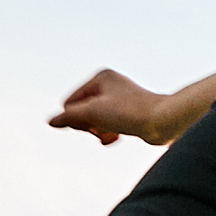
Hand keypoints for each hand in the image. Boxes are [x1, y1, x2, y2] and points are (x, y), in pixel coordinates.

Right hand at [48, 69, 177, 145]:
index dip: (75, 118)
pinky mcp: (128, 113)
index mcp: (101, 77)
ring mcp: (119, 99)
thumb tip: (51, 121)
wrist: (165, 120)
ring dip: (98, 131)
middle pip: (81, 112)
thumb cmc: (130, 112)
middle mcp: (110, 85)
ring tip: (109, 134)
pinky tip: (114, 138)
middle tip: (100, 129)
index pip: (69, 103)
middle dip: (88, 125)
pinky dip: (108, 133)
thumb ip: (69, 117)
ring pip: (94, 121)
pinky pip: (108, 125)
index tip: (92, 122)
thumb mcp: (93, 113)